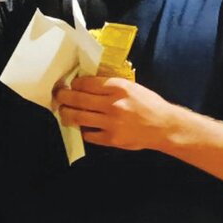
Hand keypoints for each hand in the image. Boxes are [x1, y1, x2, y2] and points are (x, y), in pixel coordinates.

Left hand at [54, 76, 171, 150]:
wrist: (164, 126)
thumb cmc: (149, 104)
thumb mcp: (132, 87)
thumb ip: (110, 86)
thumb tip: (87, 85)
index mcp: (118, 88)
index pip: (86, 83)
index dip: (74, 84)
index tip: (71, 85)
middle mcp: (112, 104)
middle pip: (78, 99)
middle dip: (63, 96)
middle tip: (58, 96)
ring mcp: (110, 123)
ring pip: (78, 117)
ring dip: (67, 114)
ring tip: (64, 112)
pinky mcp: (111, 139)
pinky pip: (89, 134)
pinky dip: (83, 129)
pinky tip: (82, 126)